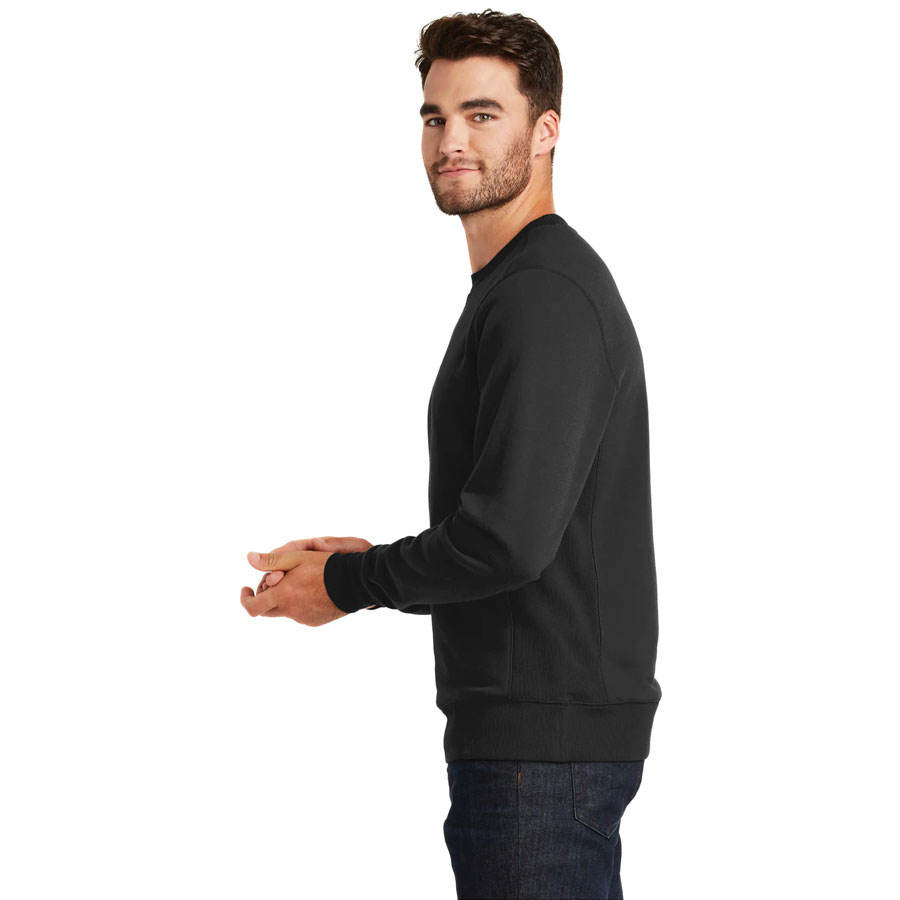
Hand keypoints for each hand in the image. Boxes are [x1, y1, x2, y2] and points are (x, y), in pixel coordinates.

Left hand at [241, 536, 376, 622]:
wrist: (354, 583)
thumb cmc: (326, 567)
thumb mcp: (297, 557)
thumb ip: (271, 560)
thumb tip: (249, 558)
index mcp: (283, 595)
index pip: (253, 607)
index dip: (246, 599)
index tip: (247, 589)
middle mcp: (291, 610)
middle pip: (267, 610)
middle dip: (266, 596)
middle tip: (274, 581)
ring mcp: (303, 618)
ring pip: (286, 610)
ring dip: (286, 598)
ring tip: (300, 580)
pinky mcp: (315, 621)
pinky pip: (301, 613)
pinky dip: (300, 603)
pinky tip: (313, 589)